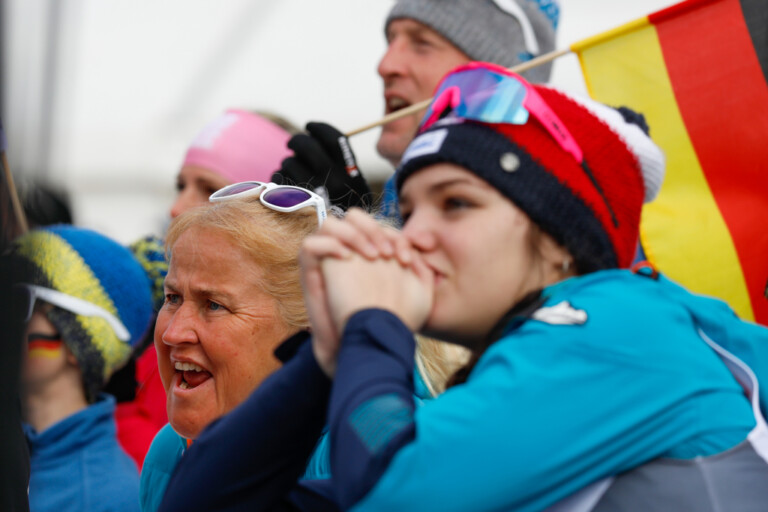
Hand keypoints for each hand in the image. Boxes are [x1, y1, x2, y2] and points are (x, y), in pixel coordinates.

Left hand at [272, 122, 371, 210]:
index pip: (333, 138)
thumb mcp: (355, 186)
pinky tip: (284, 186)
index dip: (318, 127)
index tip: (310, 126)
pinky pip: (278, 181)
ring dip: (287, 164)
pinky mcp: (294, 205)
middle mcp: (333, 180)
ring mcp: (313, 192)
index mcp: (350, 173)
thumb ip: (342, 163)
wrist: (341, 243)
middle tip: (292, 144)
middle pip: (306, 146)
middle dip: (295, 141)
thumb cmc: (345, 210)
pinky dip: (278, 179)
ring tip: (292, 172)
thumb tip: (316, 138)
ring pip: (289, 163)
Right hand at [299, 211, 432, 376]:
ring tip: (371, 256)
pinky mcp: (310, 272)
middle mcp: (347, 251)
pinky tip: (347, 258)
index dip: (394, 234)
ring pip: (329, 224)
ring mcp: (327, 260)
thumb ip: (421, 265)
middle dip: (372, 228)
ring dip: (353, 234)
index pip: (378, 225)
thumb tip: (426, 242)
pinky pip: (310, 245)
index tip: (408, 258)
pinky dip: (328, 245)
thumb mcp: (414, 290)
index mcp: (369, 252)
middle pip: (352, 216)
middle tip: (387, 253)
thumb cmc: (389, 319)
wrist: (365, 347)